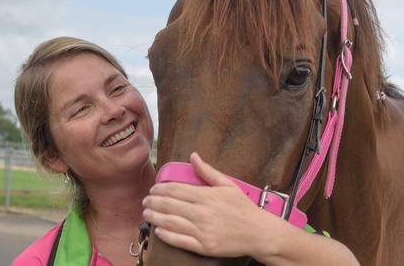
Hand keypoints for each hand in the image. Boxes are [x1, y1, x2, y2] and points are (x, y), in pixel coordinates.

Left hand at [142, 152, 273, 257]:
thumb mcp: (228, 185)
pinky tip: (158, 230)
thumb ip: (208, 171)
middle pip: (169, 205)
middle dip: (153, 202)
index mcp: (207, 196)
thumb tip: (193, 156)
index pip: (176, 190)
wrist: (258, 233)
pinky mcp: (203, 246)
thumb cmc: (243, 208)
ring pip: (170, 222)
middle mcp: (202, 213)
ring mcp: (202, 231)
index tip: (153, 189)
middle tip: (145, 201)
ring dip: (154, 217)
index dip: (160, 189)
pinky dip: (166, 235)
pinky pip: (179, 240)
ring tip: (146, 214)